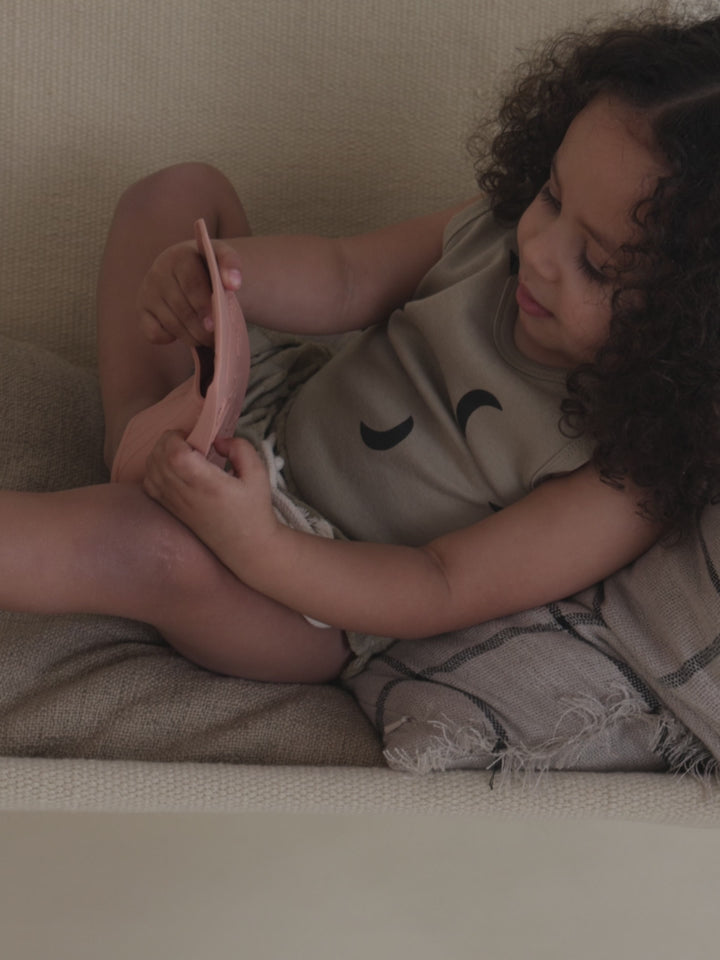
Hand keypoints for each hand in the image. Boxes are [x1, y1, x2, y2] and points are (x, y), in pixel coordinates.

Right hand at [137, 239, 242, 348]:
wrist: (187, 268)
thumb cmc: (207, 267)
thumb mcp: (221, 258)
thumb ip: (231, 264)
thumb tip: (233, 284)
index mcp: (179, 257)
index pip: (191, 284)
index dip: (203, 305)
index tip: (215, 324)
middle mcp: (159, 273)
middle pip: (182, 308)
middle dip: (201, 328)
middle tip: (217, 338)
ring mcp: (147, 292)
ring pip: (171, 323)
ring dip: (192, 337)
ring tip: (208, 339)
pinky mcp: (142, 311)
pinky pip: (153, 333)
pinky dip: (169, 339)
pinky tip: (184, 333)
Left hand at [143, 431, 279, 572]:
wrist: (246, 546)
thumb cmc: (254, 511)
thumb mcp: (259, 474)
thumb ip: (241, 449)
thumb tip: (218, 440)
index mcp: (208, 484)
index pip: (175, 455)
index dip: (175, 438)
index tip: (191, 434)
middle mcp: (186, 494)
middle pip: (157, 459)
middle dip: (166, 441)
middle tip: (186, 439)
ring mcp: (175, 504)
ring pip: (150, 470)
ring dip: (159, 454)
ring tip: (180, 451)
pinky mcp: (171, 510)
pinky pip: (149, 485)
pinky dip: (153, 470)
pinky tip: (170, 467)